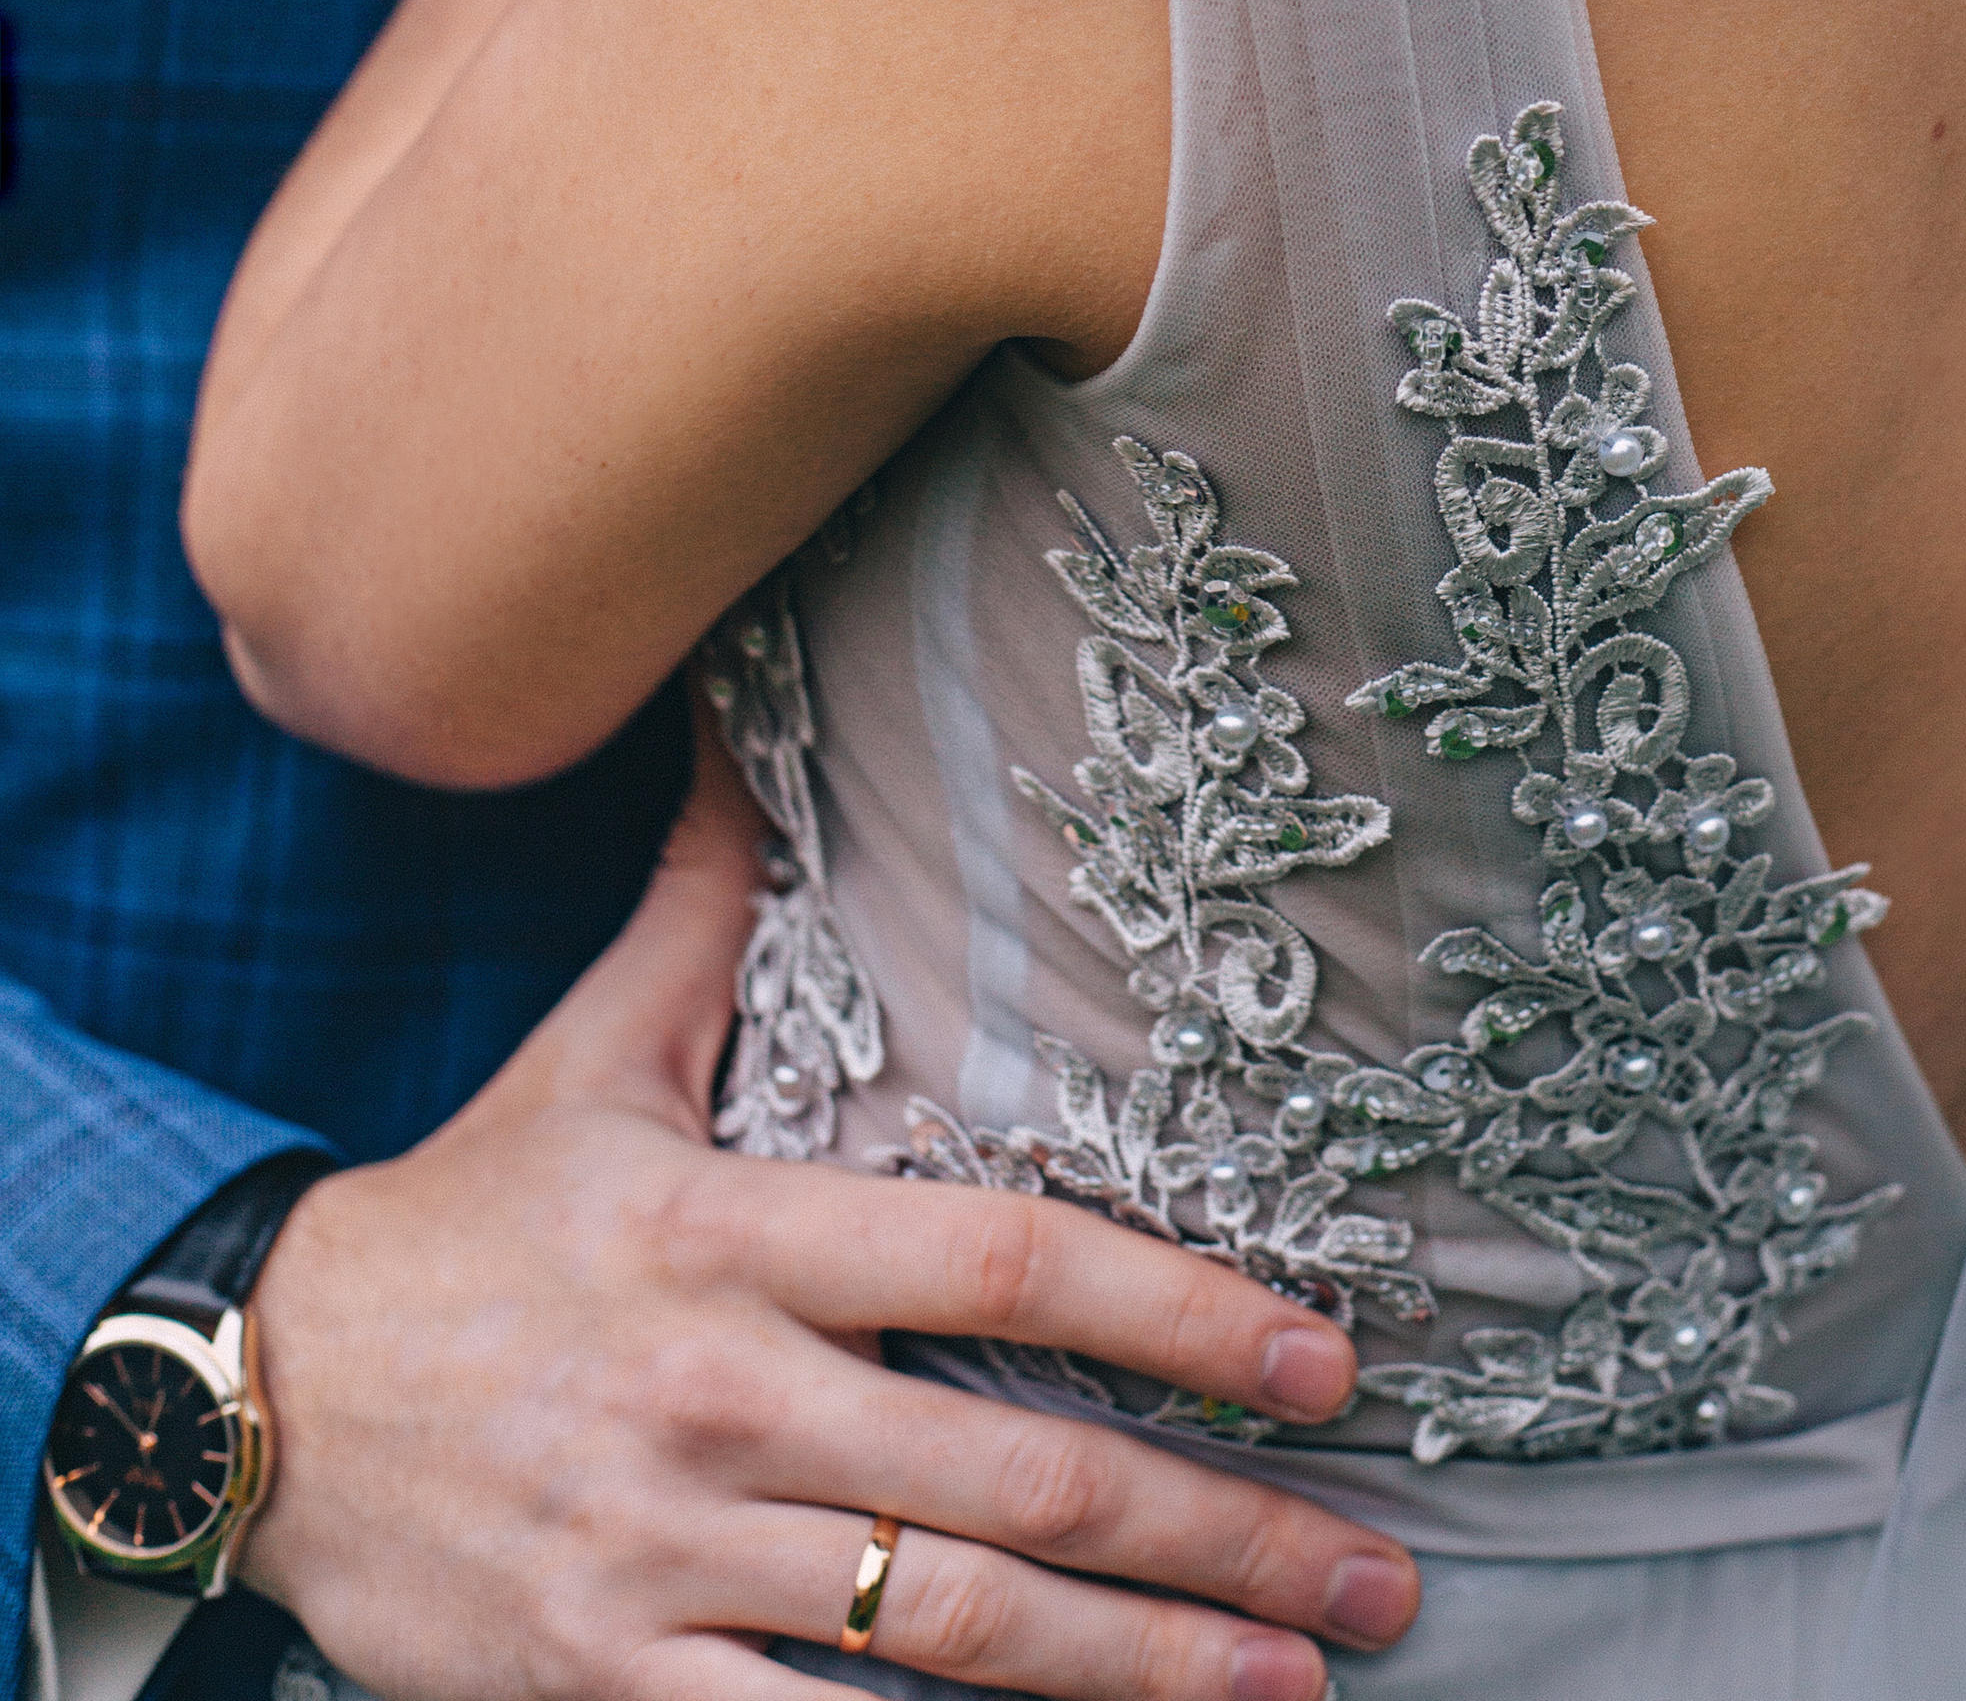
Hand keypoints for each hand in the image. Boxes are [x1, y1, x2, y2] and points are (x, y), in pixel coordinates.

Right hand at [242, 754, 1416, 1700]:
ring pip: (945, 1636)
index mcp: (732, 1231)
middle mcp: (716, 1396)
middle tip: (1370, 1574)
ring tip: (1290, 1686)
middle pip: (1014, 1480)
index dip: (1177, 1310)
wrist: (248, 1397)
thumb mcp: (590, 1042)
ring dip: (1140, 1675)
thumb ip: (701, 894)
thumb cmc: (468, 1213)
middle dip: (1217, 1538)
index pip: (999, 1266)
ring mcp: (662, 1556)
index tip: (1323, 1359)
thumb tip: (745, 710)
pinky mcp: (602, 1682)